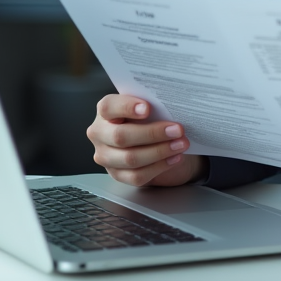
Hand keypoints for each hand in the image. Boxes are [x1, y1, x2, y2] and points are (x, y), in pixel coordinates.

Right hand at [87, 94, 206, 187]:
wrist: (155, 139)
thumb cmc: (150, 118)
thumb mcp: (150, 107)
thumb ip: (153, 105)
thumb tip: (170, 105)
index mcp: (105, 112)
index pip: (108, 107)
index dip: (127, 107)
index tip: (148, 108)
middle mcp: (100, 134)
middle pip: (120, 136)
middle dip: (152, 133)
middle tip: (177, 130)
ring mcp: (106, 156)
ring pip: (130, 158)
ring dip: (160, 151)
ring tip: (180, 144)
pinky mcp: (117, 174)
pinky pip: (137, 175)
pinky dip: (159, 167)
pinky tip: (174, 158)